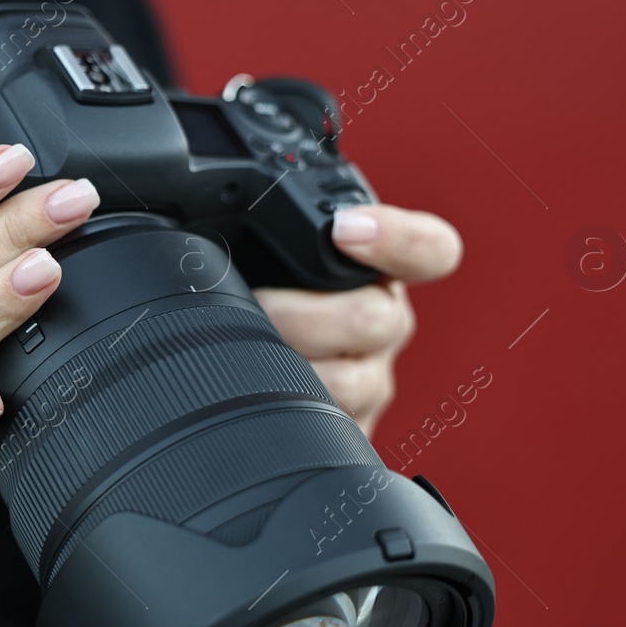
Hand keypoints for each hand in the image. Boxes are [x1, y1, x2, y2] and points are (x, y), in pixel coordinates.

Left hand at [253, 204, 462, 436]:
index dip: (397, 238)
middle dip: (302, 316)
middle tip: (256, 308)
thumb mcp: (259, 255)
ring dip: (290, 371)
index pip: (427, 250)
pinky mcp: (351, 430)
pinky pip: (336, 433)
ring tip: (246, 359)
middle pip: (375, 320)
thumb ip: (258, 228)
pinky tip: (261, 405)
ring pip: (351, 383)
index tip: (345, 230)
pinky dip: (293, 419)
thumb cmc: (251, 299)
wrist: (239, 370)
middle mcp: (384, 324)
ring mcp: (371, 381)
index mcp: (373, 270)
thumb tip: (198, 193)